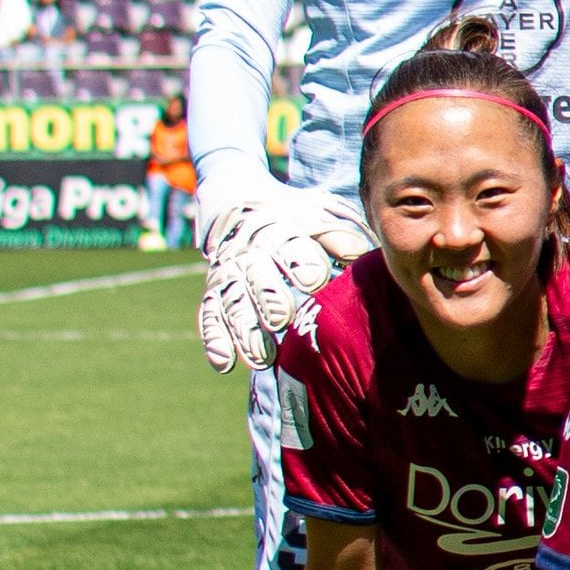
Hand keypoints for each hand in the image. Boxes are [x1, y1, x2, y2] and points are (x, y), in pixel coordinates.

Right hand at [196, 176, 371, 374]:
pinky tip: (224, 365)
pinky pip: (210, 318)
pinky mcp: (213, 295)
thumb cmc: (295, 223)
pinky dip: (216, 341)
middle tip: (281, 319)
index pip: (290, 247)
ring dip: (246, 331)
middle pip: (257, 278)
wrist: (240, 205)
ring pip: (233, 304)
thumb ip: (339, 238)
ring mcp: (228, 276)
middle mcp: (249, 255)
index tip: (314, 279)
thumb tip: (360, 254)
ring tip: (262, 359)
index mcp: (279, 234)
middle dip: (269, 298)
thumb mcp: (318, 219)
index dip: (301, 262)